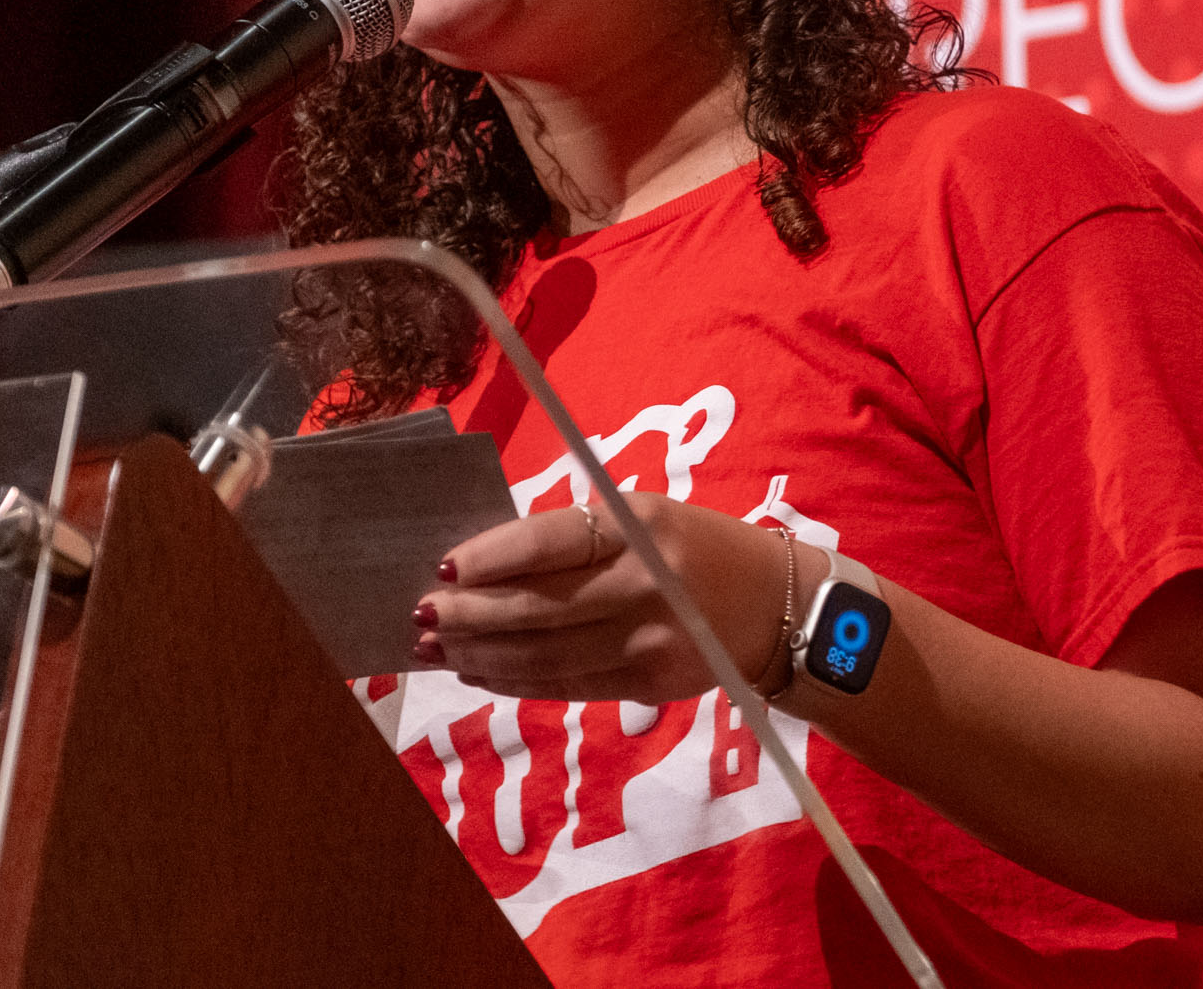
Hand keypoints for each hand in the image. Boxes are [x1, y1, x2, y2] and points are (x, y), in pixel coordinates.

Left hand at [411, 493, 805, 703]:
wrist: (781, 608)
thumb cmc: (698, 549)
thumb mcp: (648, 517)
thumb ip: (579, 538)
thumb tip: (485, 567)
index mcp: (640, 526)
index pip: (548, 542)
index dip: (489, 559)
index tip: (442, 569)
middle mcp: (644, 583)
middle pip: (539, 607)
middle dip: (470, 616)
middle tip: (422, 617)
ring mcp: (648, 640)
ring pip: (546, 655)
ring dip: (482, 656)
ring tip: (436, 650)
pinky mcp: (650, 685)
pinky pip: (568, 686)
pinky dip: (517, 683)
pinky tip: (481, 674)